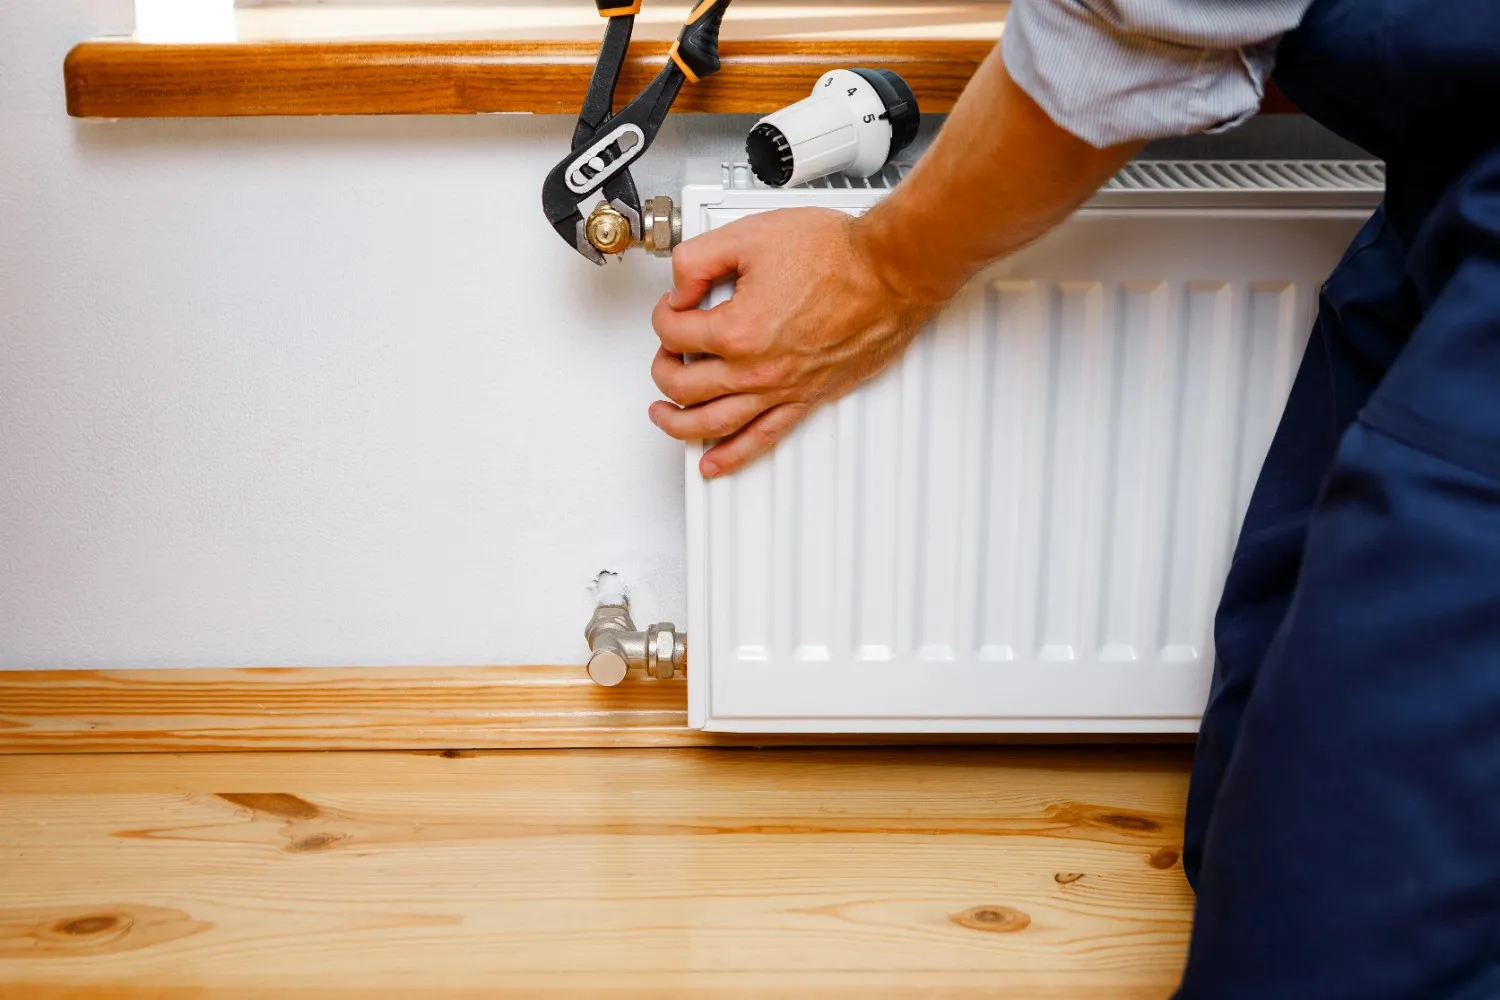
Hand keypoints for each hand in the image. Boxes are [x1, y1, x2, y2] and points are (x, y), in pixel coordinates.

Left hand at [649, 207, 941, 477]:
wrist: (889, 273)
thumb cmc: (836, 254)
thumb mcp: (748, 236)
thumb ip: (697, 261)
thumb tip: (678, 289)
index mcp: (736, 330)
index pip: (673, 334)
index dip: (664, 315)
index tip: (673, 307)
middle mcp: (756, 370)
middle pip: (682, 385)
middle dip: (663, 367)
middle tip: (666, 354)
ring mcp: (781, 389)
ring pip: (711, 424)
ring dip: (677, 424)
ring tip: (664, 414)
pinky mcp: (807, 398)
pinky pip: (761, 439)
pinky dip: (731, 457)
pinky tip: (714, 464)